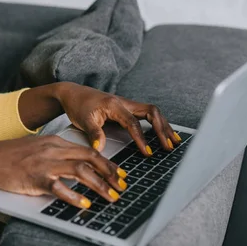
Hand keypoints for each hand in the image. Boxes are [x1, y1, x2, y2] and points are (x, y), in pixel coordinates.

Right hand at [0, 136, 127, 207]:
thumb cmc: (11, 155)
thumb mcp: (38, 148)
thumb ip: (56, 154)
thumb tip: (76, 166)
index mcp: (55, 142)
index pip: (88, 150)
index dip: (107, 163)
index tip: (120, 173)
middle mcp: (53, 150)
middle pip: (90, 158)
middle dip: (110, 173)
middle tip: (122, 186)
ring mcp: (44, 163)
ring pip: (80, 171)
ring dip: (99, 185)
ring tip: (111, 197)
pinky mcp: (35, 177)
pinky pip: (59, 187)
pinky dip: (74, 196)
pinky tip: (84, 204)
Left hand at [56, 82, 180, 155]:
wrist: (73, 93)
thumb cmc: (78, 105)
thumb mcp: (83, 120)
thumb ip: (94, 134)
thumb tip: (100, 149)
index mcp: (114, 105)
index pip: (133, 122)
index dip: (141, 138)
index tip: (147, 152)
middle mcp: (124, 102)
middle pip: (151, 112)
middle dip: (161, 129)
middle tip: (168, 146)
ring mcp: (127, 104)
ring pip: (152, 112)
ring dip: (163, 126)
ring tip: (173, 141)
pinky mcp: (126, 108)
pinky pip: (146, 114)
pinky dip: (157, 123)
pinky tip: (163, 133)